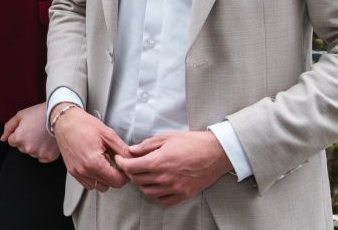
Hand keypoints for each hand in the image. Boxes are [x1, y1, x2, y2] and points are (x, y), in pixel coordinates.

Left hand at [0, 102, 59, 162]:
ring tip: (42, 134)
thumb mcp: (20, 115)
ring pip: (32, 152)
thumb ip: (8, 127)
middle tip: (35, 130)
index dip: (18, 133)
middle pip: (21, 147)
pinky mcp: (49, 156)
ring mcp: (39, 153)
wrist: (59, 115)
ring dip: (35, 146)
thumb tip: (3, 138)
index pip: (12, 141)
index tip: (26, 128)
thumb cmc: (40, 113)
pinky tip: (47, 142)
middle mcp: (28, 148)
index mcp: (19, 138)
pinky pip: (42, 158)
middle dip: (26, 140)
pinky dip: (44, 151)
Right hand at [51, 103, 130, 191]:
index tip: (124, 166)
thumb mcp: (107, 134)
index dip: (125, 174)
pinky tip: (96, 165)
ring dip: (105, 178)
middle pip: (110, 185)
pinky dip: (95, 178)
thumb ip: (122, 149)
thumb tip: (133, 159)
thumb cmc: (83, 124)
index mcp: (94, 162)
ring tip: (105, 163)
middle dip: (116, 176)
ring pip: (99, 187)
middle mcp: (84, 170)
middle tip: (116, 162)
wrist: (64, 121)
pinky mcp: (72, 172)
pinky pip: (88, 184)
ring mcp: (77, 172)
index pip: (117, 181)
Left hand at [115, 130, 231, 206]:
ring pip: (148, 192)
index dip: (121, 163)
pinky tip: (156, 186)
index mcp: (158, 162)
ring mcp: (174, 188)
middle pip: (137, 180)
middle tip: (131, 165)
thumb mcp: (166, 137)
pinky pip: (163, 200)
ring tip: (143, 175)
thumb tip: (131, 150)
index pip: (130, 167)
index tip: (120, 159)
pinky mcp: (184, 194)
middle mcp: (164, 177)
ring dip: (142, 184)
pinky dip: (156, 195)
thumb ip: (146, 145)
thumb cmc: (193, 142)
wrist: (216, 153)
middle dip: (130, 172)